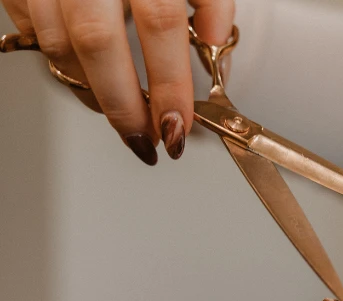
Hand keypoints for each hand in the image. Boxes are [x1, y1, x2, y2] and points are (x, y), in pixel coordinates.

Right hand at [3, 0, 234, 163]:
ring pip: (59, 42)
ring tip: (123, 117)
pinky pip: (32, 29)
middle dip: (125, 106)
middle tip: (147, 141)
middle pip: (100, 42)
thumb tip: (215, 38)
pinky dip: (62, 64)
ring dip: (93, 93)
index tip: (178, 126)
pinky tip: (89, 80)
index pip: (160, 22)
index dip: (170, 84)